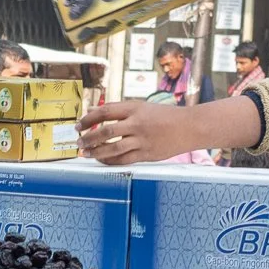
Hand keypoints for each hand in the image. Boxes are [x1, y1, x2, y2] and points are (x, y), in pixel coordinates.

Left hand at [81, 96, 259, 164]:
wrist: (190, 127)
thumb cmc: (164, 116)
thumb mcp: (142, 107)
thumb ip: (119, 110)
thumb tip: (94, 112)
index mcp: (135, 108)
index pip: (105, 112)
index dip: (88, 119)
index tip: (78, 125)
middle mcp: (137, 123)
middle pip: (105, 132)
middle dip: (88, 138)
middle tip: (78, 142)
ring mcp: (142, 140)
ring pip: (112, 149)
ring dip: (96, 152)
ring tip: (86, 153)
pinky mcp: (147, 154)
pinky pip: (123, 160)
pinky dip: (110, 161)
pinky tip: (102, 160)